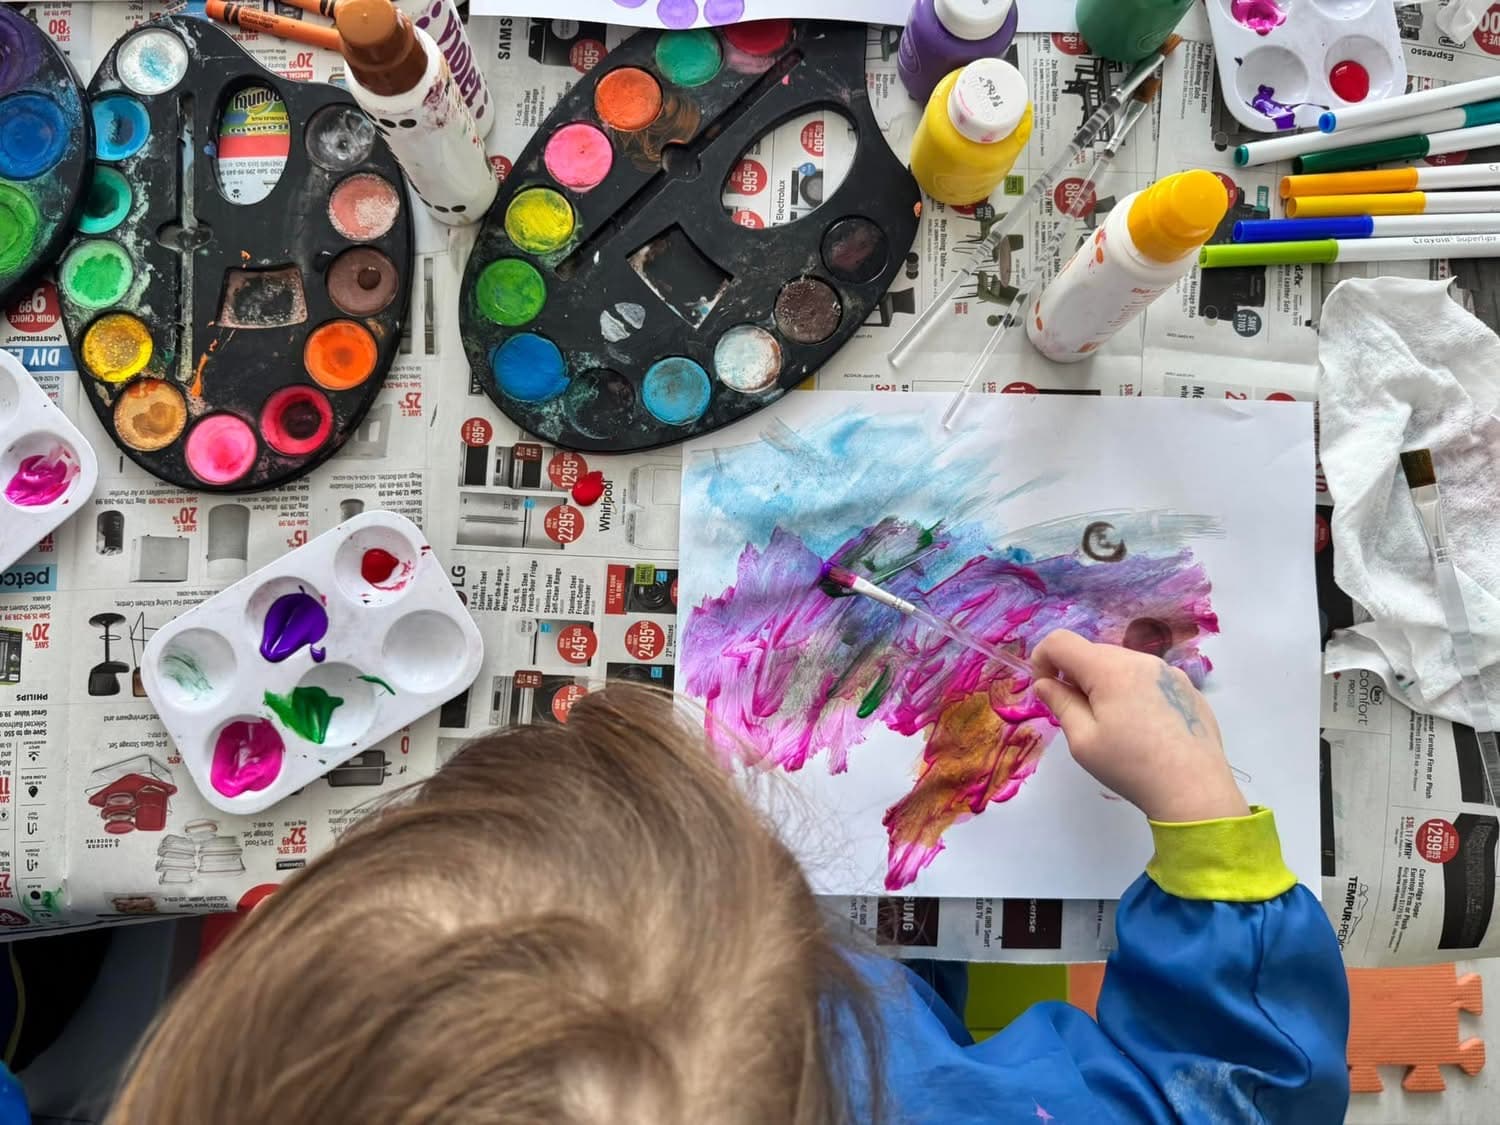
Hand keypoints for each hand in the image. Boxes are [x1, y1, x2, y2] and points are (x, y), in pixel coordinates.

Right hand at [1030, 629, 1248, 822]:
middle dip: (1076, 676)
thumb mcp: (1083, 741)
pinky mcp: (1187, 688)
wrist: (1194, 789)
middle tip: (1078, 715)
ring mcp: (1169, 672)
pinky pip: (1148, 679)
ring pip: (1122, 664)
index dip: (1041, 659)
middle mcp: (1141, 660)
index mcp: (1110, 669)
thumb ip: (1060, 703)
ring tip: (1115, 725)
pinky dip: (1134, 692)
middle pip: (1093, 653)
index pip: (1060, 641)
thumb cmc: (1131, 766)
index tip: (1045, 690)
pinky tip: (1145, 728)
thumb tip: (1045, 683)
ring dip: (1106, 684)